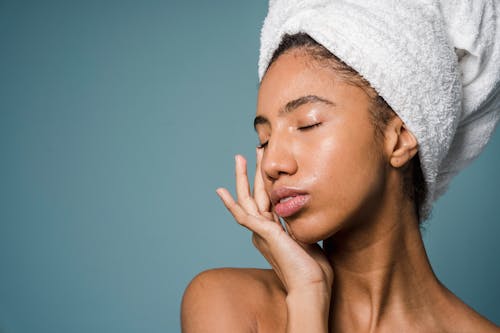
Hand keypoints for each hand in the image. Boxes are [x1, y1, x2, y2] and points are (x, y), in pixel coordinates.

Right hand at [216, 148, 333, 295]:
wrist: (312, 287)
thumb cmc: (314, 270)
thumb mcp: (309, 239)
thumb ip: (303, 226)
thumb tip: (308, 214)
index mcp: (274, 232)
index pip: (266, 201)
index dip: (264, 182)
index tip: (265, 168)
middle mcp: (264, 231)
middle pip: (254, 195)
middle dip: (251, 173)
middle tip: (250, 152)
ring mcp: (261, 233)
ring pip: (246, 200)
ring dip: (241, 178)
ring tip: (239, 158)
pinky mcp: (263, 234)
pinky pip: (242, 215)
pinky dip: (230, 203)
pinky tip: (221, 191)